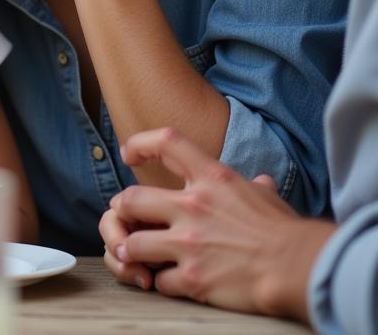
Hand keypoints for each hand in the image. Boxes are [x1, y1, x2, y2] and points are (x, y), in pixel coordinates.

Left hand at [106, 128, 332, 319]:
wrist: (301, 269)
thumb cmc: (286, 231)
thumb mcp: (265, 196)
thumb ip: (251, 186)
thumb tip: (260, 181)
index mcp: (211, 177)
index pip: (166, 142)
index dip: (141, 143)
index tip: (130, 155)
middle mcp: (193, 206)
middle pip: (131, 199)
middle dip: (123, 211)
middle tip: (126, 218)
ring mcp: (190, 243)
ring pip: (134, 243)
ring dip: (131, 250)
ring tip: (134, 254)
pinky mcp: (194, 279)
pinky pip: (159, 281)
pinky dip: (160, 283)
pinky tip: (170, 282)